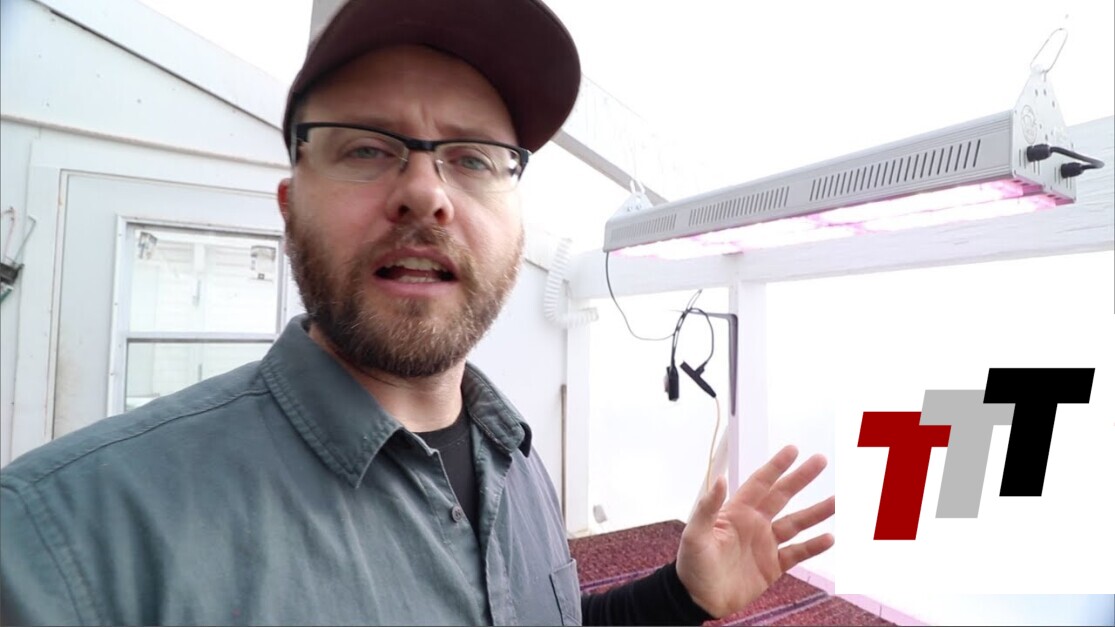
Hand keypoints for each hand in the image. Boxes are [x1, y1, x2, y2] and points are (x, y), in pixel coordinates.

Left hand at [676, 445, 835, 618]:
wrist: (698, 599)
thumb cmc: (692, 565)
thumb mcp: (695, 535)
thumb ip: (708, 508)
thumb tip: (721, 480)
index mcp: (736, 512)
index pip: (760, 483)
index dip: (776, 466)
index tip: (793, 450)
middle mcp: (754, 524)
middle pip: (783, 496)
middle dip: (801, 478)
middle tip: (820, 461)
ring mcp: (765, 545)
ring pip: (796, 523)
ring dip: (816, 512)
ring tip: (837, 500)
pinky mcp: (772, 567)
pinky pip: (797, 553)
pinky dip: (813, 547)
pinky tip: (829, 538)